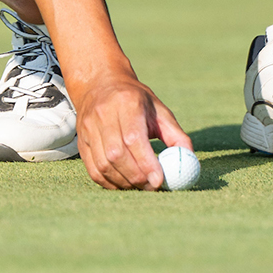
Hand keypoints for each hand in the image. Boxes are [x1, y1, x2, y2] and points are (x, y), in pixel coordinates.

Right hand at [72, 71, 191, 189]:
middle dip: (136, 176)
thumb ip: (176, 135)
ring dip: (124, 182)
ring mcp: (89, 129)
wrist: (101, 86)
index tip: (159, 180)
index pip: (133, 138)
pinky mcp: (82, 142)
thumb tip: (190, 160)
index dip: (146, 162)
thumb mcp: (159, 110)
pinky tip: (124, 184)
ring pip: (103, 165)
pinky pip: (94, 170)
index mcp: (127, 103)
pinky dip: (110, 183)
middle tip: (153, 187)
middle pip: (116, 154)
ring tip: (141, 186)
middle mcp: (103, 115)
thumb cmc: (136, 101)